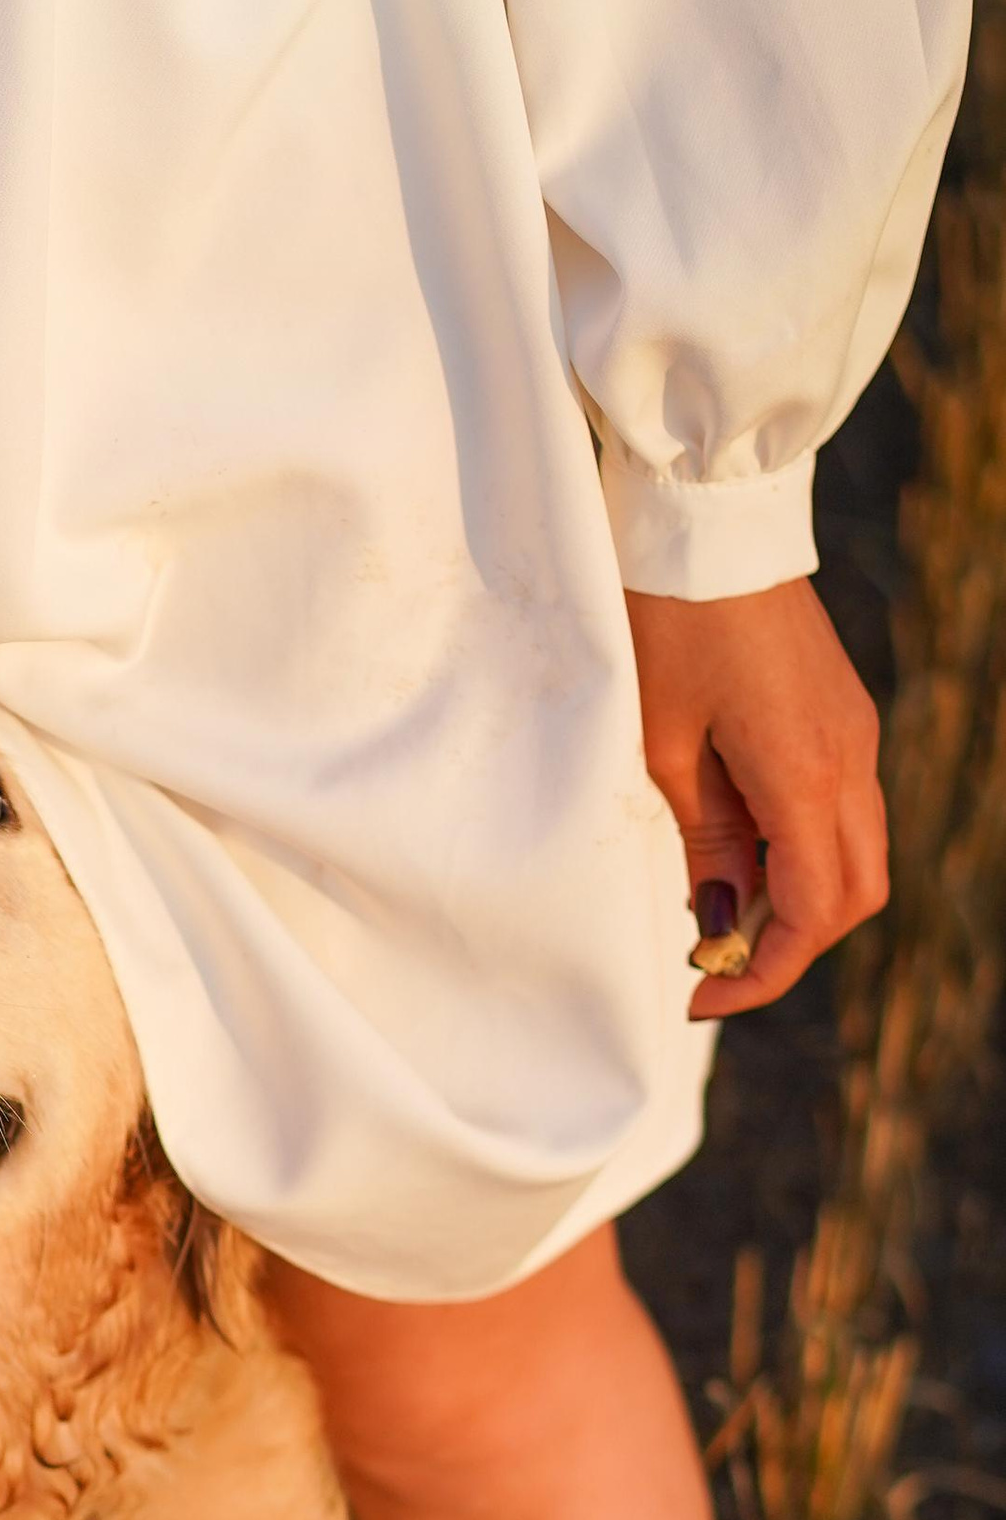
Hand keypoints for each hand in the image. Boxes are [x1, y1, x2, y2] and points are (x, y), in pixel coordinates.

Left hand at [628, 580, 886, 1022]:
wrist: (707, 524)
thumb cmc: (665, 626)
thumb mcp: (663, 746)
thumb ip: (707, 843)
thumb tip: (722, 922)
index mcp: (807, 773)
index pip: (815, 910)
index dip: (764, 972)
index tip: (700, 995)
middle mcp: (851, 758)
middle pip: (854, 894)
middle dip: (789, 946)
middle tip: (710, 966)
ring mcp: (855, 735)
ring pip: (854, 856)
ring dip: (796, 902)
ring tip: (717, 917)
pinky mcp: (843, 717)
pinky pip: (840, 812)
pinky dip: (799, 855)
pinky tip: (738, 858)